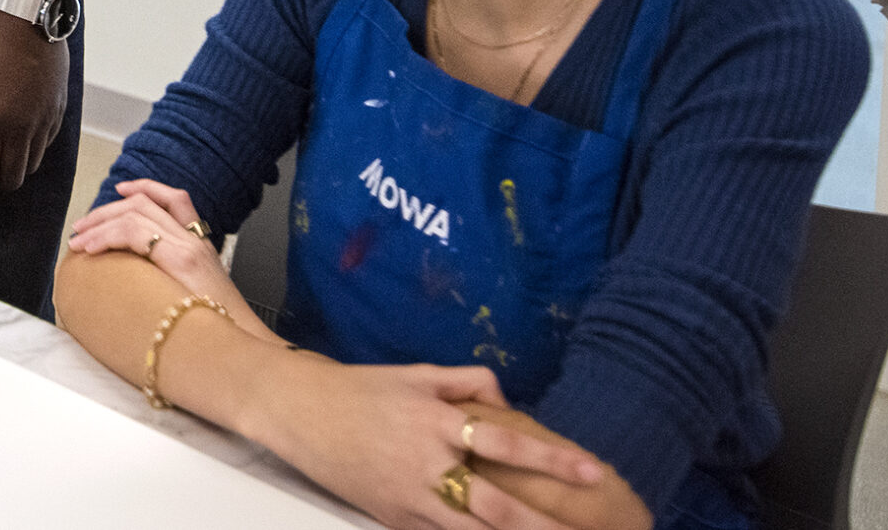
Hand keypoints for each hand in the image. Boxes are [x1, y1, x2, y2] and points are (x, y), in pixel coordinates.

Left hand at [0, 8, 66, 199]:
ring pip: (33, 163)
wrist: (25, 16)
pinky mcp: (58, 108)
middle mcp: (19, 130)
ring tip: (2, 159)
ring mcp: (42, 120)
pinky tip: (23, 139)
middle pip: (12, 177)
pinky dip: (34, 149)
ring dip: (16, 168)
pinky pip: (47, 142)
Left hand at [68, 180, 263, 336]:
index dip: (145, 188)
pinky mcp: (182, 258)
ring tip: (79, 240)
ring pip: (135, 214)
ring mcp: (190, 246)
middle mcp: (195, 240)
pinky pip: (134, 233)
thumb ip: (168, 280)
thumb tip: (133, 282)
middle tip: (82, 225)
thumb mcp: (192, 296)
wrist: (243, 346)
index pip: (175, 198)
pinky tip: (92, 249)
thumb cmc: (216, 331)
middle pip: (145, 203)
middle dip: (107, 209)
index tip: (120, 190)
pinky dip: (107, 236)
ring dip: (100, 223)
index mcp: (199, 245)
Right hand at [251, 355, 605, 529]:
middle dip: (545, 527)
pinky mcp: (391, 519)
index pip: (506, 445)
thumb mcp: (414, 374)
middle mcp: (426, 465)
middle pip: (498, 508)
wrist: (295, 410)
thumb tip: (508, 402)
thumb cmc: (358, 388)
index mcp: (435, 422)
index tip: (592, 471)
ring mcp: (408, 498)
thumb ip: (466, 382)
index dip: (552, 459)